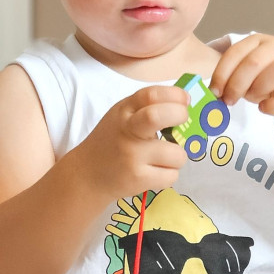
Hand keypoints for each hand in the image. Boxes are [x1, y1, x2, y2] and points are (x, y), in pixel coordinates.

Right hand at [80, 84, 189, 198]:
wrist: (88, 174)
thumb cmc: (113, 142)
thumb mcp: (123, 117)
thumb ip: (147, 108)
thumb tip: (185, 103)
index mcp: (125, 111)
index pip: (151, 95)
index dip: (174, 95)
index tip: (184, 101)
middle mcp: (127, 131)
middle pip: (158, 116)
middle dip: (180, 116)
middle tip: (182, 122)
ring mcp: (133, 156)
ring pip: (176, 154)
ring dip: (177, 157)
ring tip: (163, 158)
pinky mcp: (138, 178)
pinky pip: (172, 175)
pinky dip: (169, 174)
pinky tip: (155, 172)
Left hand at [208, 34, 273, 120]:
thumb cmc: (269, 82)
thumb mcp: (248, 75)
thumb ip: (232, 78)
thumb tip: (213, 93)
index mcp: (257, 41)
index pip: (235, 53)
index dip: (222, 74)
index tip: (215, 92)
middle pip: (254, 62)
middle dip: (237, 85)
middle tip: (230, 101)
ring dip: (258, 91)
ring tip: (254, 99)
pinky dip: (272, 107)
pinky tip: (265, 107)